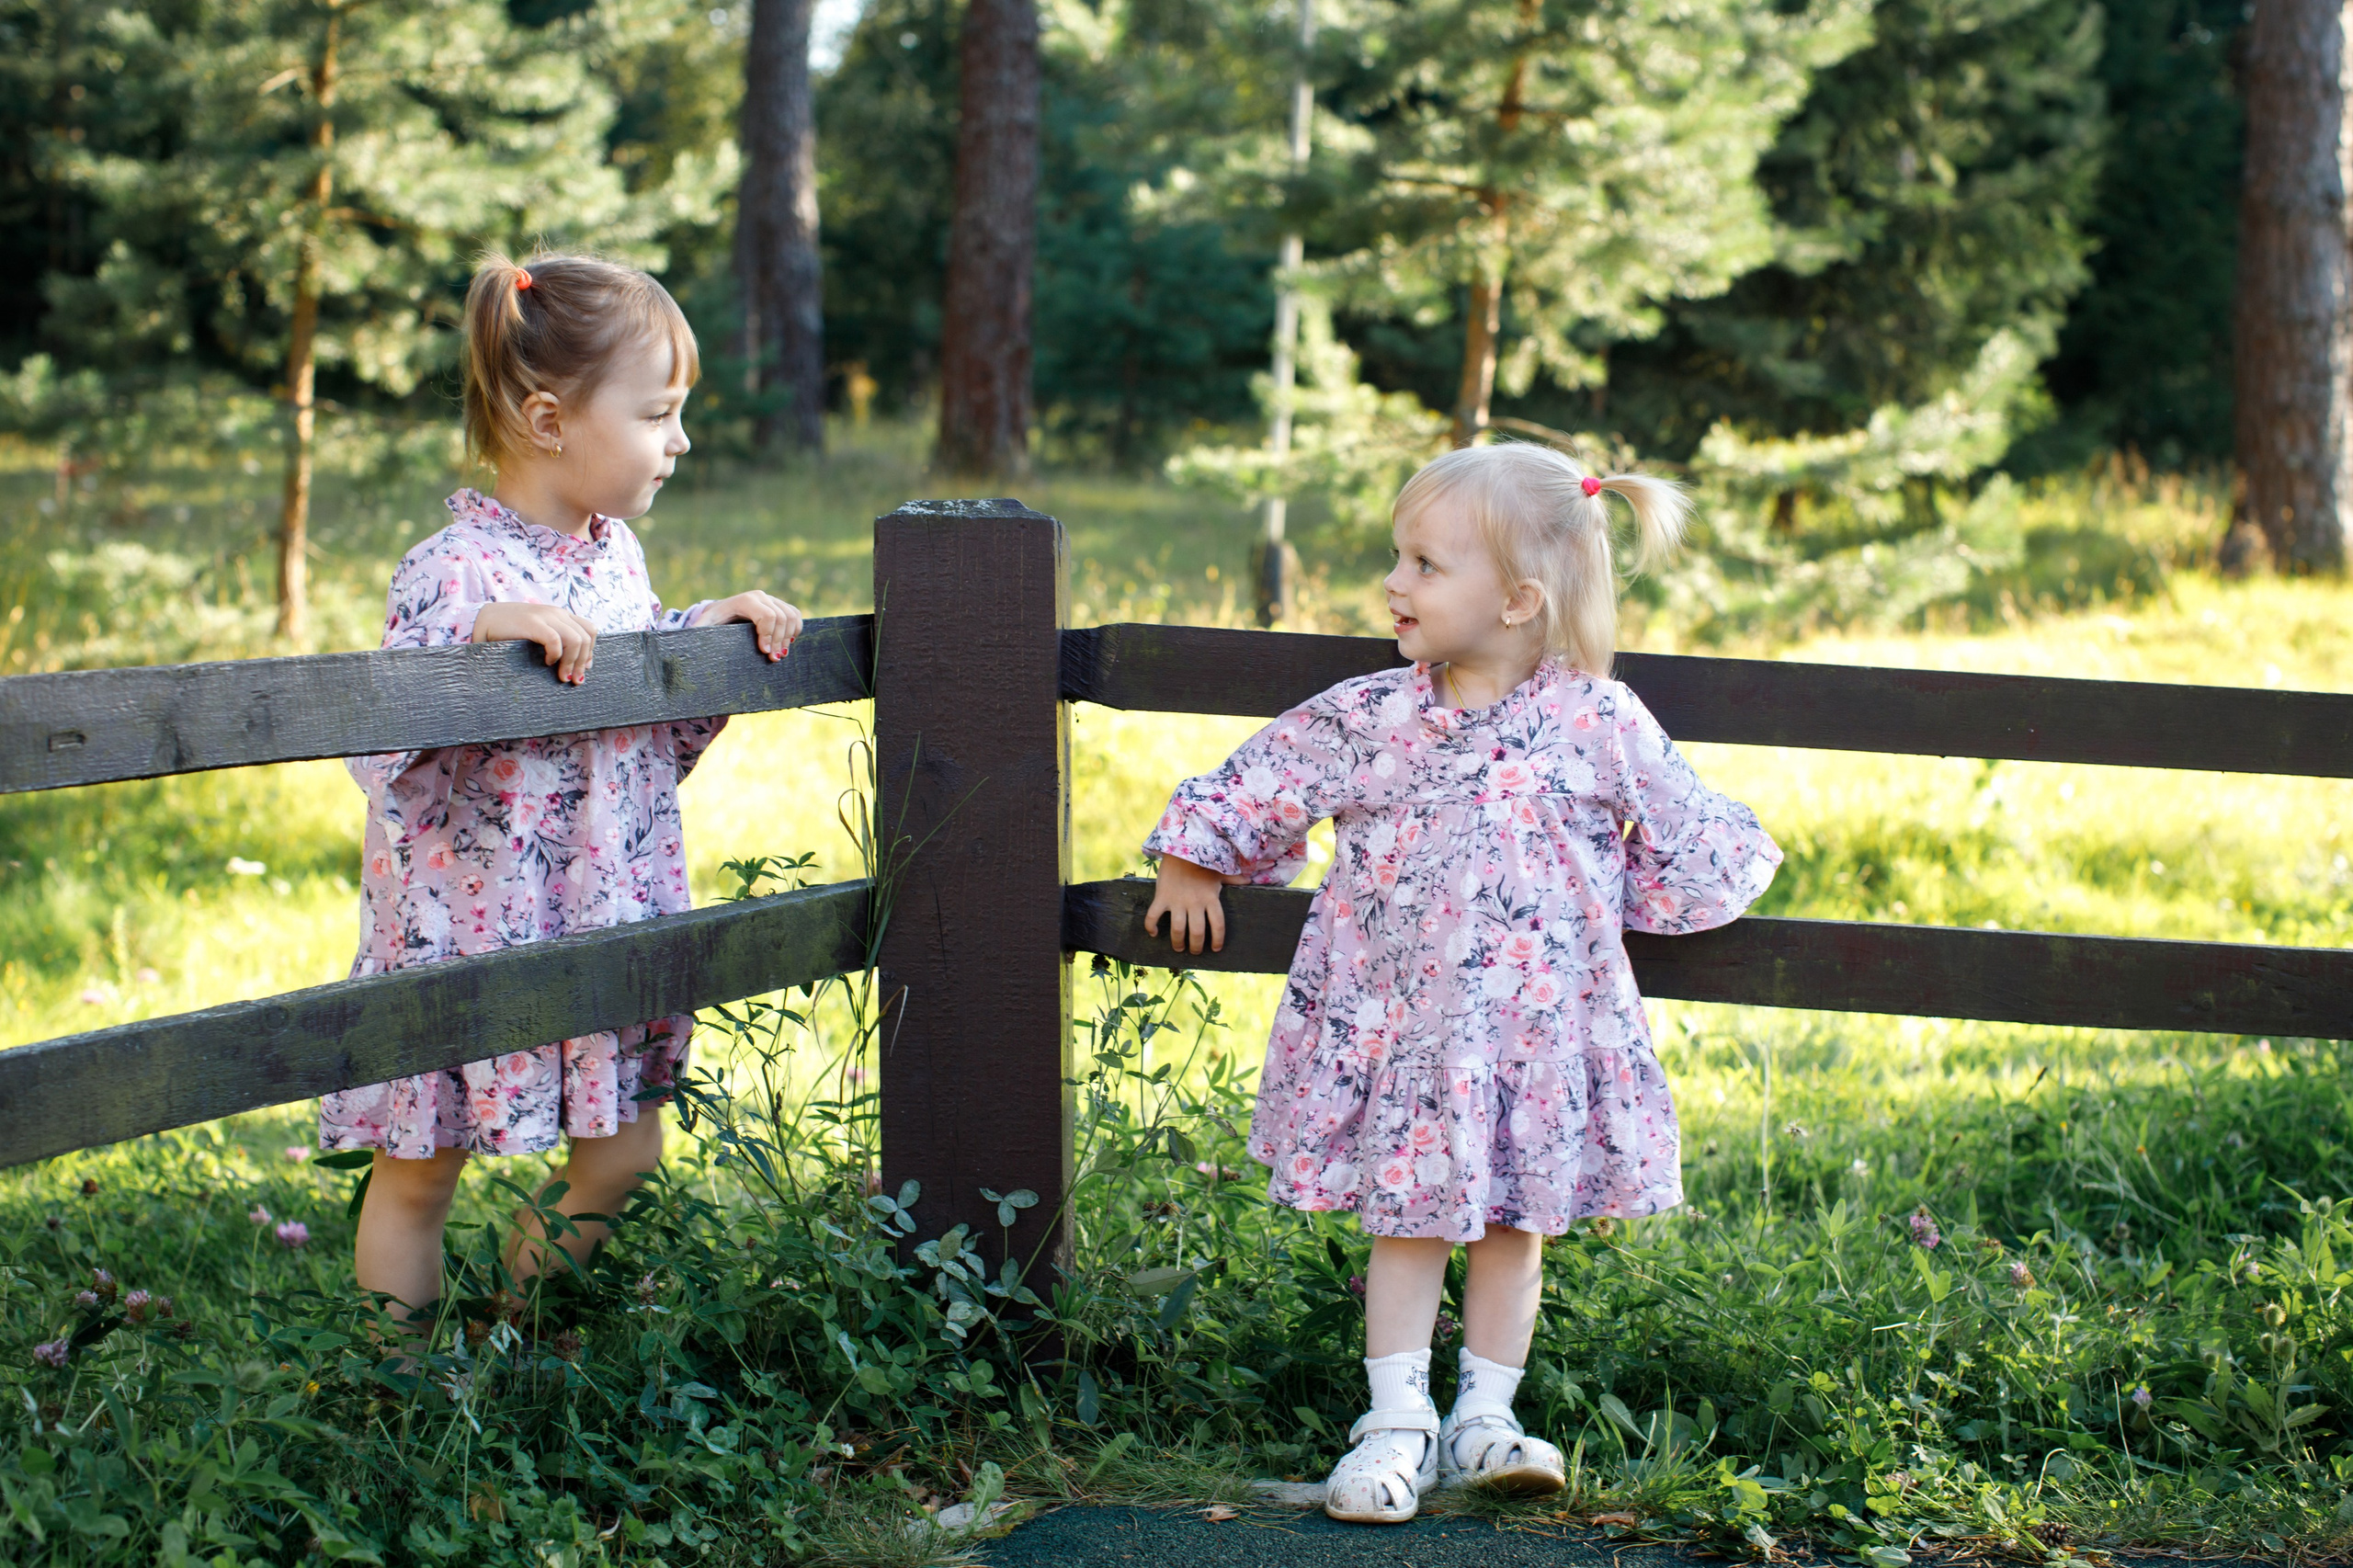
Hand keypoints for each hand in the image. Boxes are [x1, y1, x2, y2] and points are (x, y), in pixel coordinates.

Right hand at [473, 602, 597, 684]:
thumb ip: (556, 642)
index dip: (590, 651)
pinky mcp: (533, 623)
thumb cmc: (512, 634)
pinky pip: (555, 641)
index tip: (583, 669)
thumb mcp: (539, 635)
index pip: (589, 630)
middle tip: (574, 680)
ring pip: (576, 640)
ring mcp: (545, 616)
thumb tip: (574, 667)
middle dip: (583, 662)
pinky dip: (555, 655)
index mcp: (560, 615)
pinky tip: (546, 662)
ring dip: (573, 662)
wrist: (484, 620)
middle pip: (586, 637)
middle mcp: (556, 613)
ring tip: (562, 676)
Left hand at [705, 591, 803, 660]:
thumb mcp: (704, 626)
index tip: (765, 652)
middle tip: (773, 659)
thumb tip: (690, 640)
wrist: (721, 611)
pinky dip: (795, 631)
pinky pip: (796, 616)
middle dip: (779, 641)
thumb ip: (698, 631)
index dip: (768, 635)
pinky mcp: (780, 605)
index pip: (766, 615)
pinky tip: (786, 644)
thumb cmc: (713, 622)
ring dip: (789, 638)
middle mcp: (761, 596)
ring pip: (792, 616)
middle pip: (781, 618)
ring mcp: (772, 599)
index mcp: (745, 600)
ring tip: (780, 655)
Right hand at [1144, 855, 1232, 954]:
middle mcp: (1195, 902)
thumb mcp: (1219, 871)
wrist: (1180, 848)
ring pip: (1177, 929)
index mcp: (1210, 898)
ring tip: (1179, 948)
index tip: (1215, 949)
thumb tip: (1249, 880)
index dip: (1217, 940)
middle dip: (1196, 946)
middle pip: (1197, 932)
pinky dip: (1151, 927)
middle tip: (1194, 951)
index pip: (1218, 925)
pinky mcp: (1162, 897)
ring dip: (1178, 942)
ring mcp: (1177, 901)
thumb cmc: (1201, 862)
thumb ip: (1233, 879)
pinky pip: (1154, 916)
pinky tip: (1153, 934)